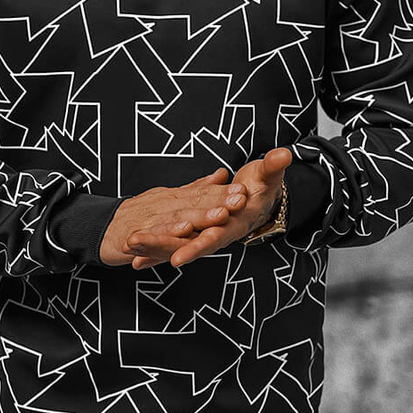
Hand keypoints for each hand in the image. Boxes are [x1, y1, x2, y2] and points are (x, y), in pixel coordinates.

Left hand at [123, 146, 292, 269]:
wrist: (260, 195)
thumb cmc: (263, 186)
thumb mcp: (270, 174)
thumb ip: (274, 167)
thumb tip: (283, 154)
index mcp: (234, 224)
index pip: (213, 238)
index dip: (196, 247)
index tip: (177, 258)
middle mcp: (217, 233)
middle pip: (187, 244)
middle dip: (161, 247)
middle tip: (136, 247)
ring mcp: (205, 233)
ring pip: (176, 243)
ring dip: (153, 247)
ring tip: (129, 247)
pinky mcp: (196, 230)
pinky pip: (173, 241)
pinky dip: (156, 249)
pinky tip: (136, 257)